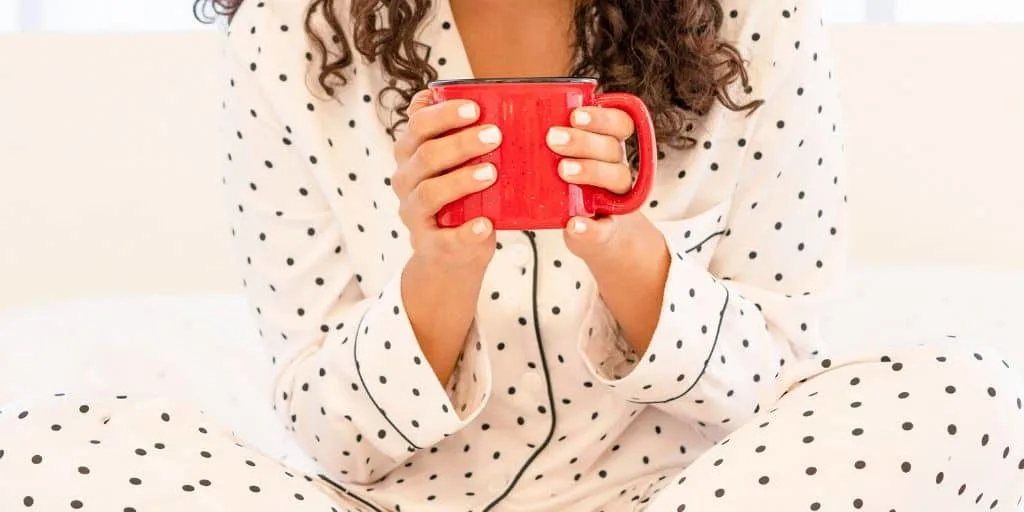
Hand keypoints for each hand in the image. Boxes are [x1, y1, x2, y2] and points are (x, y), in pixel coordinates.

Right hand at [392, 90, 502, 384]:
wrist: (451, 251)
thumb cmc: (460, 196)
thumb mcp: (455, 163)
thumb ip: (461, 135)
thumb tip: (489, 96)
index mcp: (411, 152)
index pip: (418, 124)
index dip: (444, 113)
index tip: (476, 107)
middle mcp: (406, 179)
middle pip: (426, 155)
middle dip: (460, 142)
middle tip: (495, 135)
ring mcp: (414, 213)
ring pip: (430, 192)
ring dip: (461, 180)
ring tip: (492, 173)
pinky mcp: (428, 243)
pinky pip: (444, 238)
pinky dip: (465, 232)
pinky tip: (486, 224)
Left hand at [546, 106, 640, 260]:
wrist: (586, 231)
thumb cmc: (567, 187)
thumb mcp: (561, 161)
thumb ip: (549, 143)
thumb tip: (510, 121)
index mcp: (607, 147)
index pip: (619, 123)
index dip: (601, 117)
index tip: (574, 115)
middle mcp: (615, 167)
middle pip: (612, 147)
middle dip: (583, 141)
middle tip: (553, 139)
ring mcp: (613, 198)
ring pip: (616, 177)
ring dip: (590, 171)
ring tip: (563, 171)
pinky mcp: (606, 229)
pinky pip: (604, 228)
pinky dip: (590, 227)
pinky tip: (573, 224)